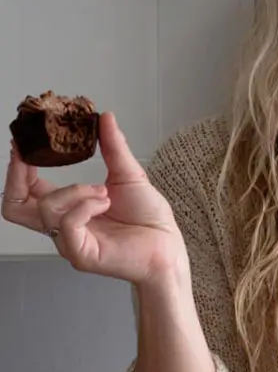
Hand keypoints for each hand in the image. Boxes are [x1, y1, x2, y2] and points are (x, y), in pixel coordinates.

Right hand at [1, 112, 188, 286]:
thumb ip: (113, 147)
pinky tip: (105, 202)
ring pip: (46, 208)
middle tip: (30, 156)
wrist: (168, 246)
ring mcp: (69, 242)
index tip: (23, 143)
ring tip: (103, 191)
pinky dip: (85, 206)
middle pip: (14, 206)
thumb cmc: (148, 218)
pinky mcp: (81, 254)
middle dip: (17, 176)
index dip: (18, 167)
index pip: (26, 190)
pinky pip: (67, 224)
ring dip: (75, 190)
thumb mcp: (128, 174)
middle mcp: (62, 227)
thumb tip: (105, 117)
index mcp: (68, 208)